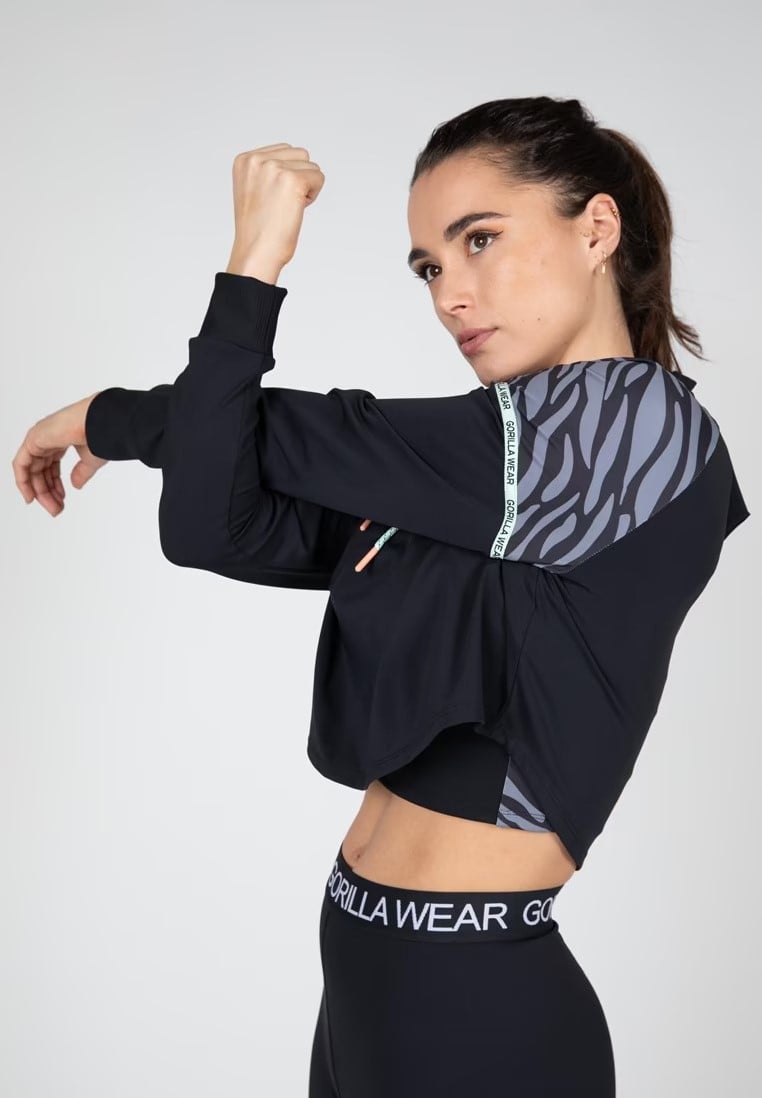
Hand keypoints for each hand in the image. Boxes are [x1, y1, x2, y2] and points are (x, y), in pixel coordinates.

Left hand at [12, 393, 108, 516]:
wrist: (101, 422)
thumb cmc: (100, 434)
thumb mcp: (90, 461)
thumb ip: (81, 473)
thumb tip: (75, 485)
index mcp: (61, 439)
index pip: (51, 466)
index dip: (55, 485)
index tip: (61, 500)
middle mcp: (48, 438)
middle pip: (41, 470)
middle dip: (48, 492)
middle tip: (56, 510)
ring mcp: (39, 437)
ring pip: (31, 470)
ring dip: (39, 491)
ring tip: (51, 507)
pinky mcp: (34, 439)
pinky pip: (21, 464)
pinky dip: (23, 481)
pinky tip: (30, 495)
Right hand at [225, 143, 325, 278]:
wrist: (256, 252)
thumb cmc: (257, 230)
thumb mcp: (254, 190)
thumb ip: (267, 170)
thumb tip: (293, 158)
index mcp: (245, 160)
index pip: (283, 151)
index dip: (286, 176)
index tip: (272, 198)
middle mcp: (257, 160)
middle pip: (299, 154)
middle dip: (298, 177)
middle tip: (282, 203)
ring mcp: (274, 168)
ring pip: (311, 166)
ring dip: (306, 187)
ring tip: (287, 207)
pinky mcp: (293, 180)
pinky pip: (319, 178)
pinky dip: (313, 195)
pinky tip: (296, 210)